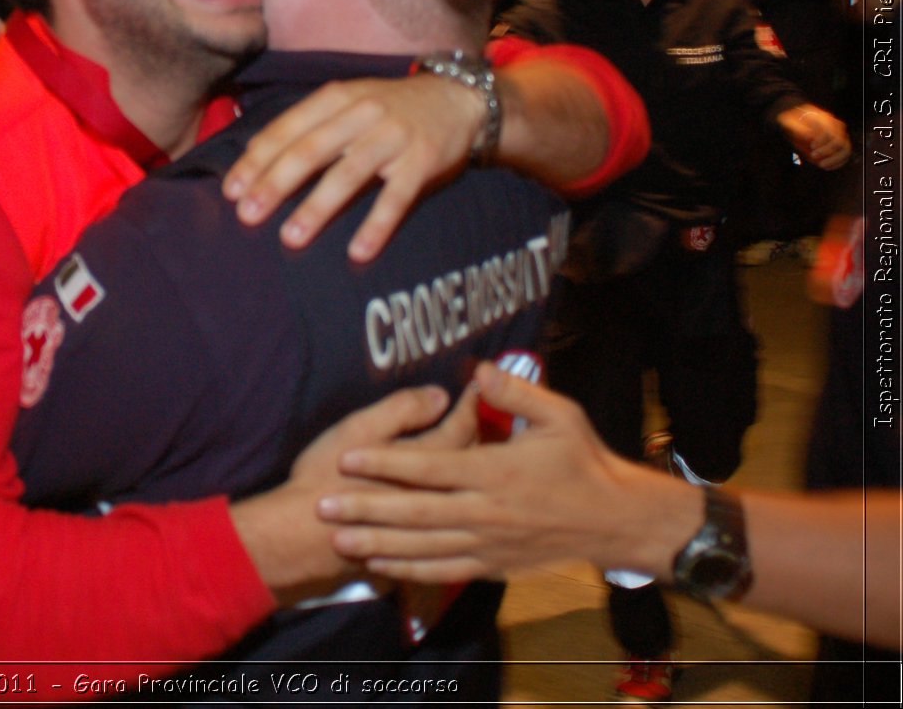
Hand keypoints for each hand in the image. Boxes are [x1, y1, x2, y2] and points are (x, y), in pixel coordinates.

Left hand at [222, 76, 481, 262]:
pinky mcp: (423, 162)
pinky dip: (376, 225)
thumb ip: (305, 126)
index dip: (257, 161)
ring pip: (349, 175)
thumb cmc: (388, 108)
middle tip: (248, 215)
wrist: (458, 101)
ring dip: (317, 208)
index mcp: (336, 98)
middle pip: (311, 151)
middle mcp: (362, 114)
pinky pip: (396, 198)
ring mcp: (394, 138)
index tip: (231, 190)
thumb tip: (252, 160)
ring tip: (291, 238)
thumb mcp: (346, 102)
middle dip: (275, 184)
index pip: (287, 130)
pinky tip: (357, 252)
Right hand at [230, 384, 475, 603]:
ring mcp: (429, 524)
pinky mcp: (415, 545)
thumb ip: (401, 411)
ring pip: (463, 495)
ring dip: (469, 473)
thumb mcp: (360, 431)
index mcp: (427, 463)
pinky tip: (447, 499)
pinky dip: (452, 506)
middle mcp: (438, 494)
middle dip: (477, 436)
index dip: (471, 405)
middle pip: (472, 463)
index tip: (476, 388)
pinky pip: (447, 523)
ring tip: (469, 454)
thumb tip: (440, 396)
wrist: (303, 536)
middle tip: (478, 416)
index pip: (463, 428)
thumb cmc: (326, 476)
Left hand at [317, 363, 696, 582]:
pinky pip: (443, 570)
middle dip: (366, 508)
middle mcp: (486, 511)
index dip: (386, 463)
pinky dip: (409, 569)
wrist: (615, 521)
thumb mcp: (560, 415)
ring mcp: (488, 543)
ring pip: (423, 546)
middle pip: (415, 511)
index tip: (348, 458)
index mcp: (496, 472)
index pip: (429, 467)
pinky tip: (378, 565)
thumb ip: (516, 392)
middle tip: (323, 505)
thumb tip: (477, 369)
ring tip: (338, 538)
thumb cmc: (585, 462)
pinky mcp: (492, 565)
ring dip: (378, 543)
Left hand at [777, 104, 851, 170]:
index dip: (822, 141)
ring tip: (821, 164)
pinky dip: (838, 162)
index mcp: (823, 118)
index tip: (812, 146)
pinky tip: (827, 167)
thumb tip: (810, 137)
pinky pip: (845, 154)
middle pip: (840, 141)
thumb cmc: (792, 121)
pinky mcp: (840, 142)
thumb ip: (798, 129)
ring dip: (834, 159)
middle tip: (813, 156)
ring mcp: (839, 134)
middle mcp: (834, 125)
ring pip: (846, 149)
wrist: (797, 119)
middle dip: (827, 152)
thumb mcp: (788, 122)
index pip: (830, 131)